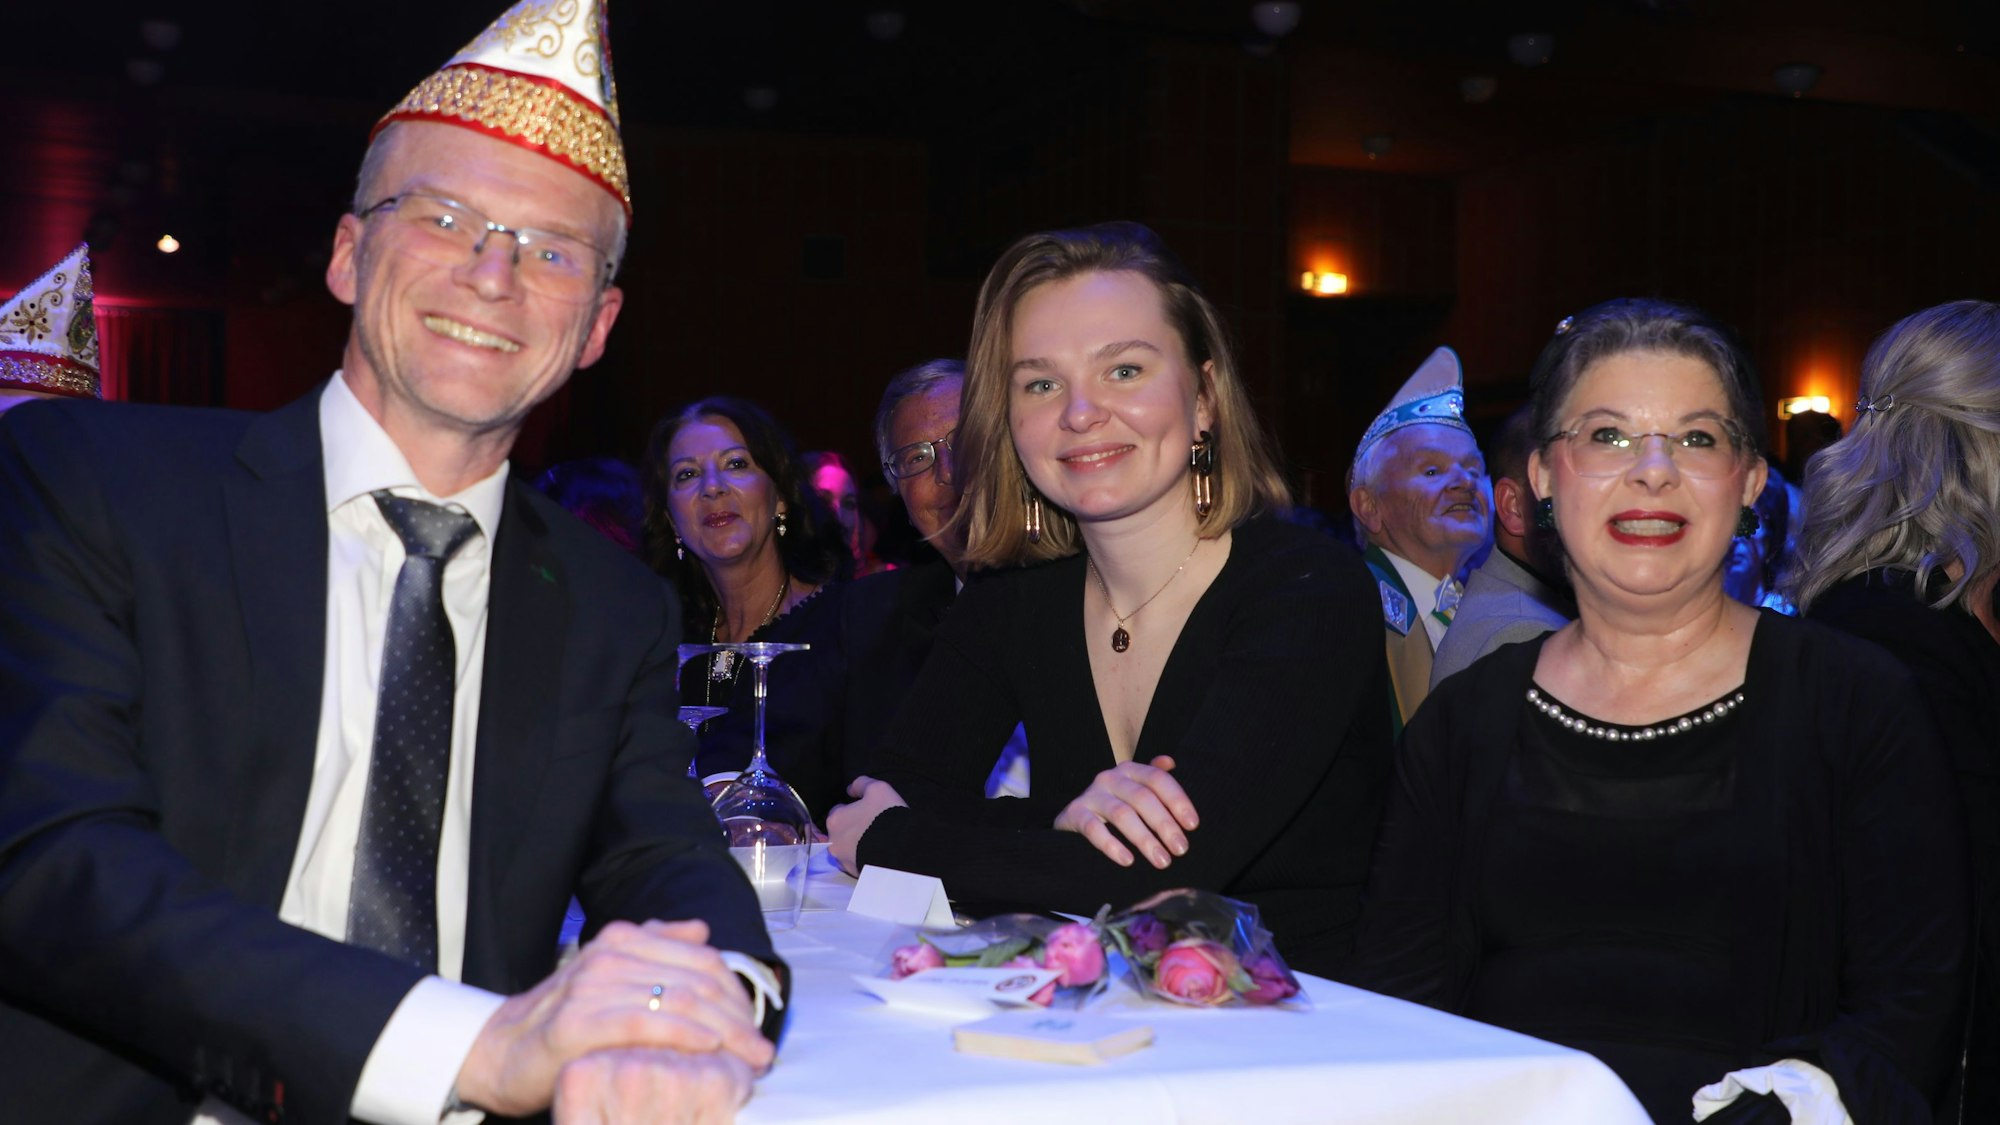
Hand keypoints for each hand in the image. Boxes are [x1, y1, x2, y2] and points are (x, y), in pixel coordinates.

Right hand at [455, 919, 773, 1116]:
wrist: (501, 1052)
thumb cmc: (566, 1022)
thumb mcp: (612, 978)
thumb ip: (655, 948)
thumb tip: (701, 930)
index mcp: (623, 939)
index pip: (701, 959)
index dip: (737, 993)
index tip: (757, 1026)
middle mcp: (610, 954)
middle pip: (697, 980)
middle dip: (738, 1018)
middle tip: (762, 1051)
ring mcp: (592, 986)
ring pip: (679, 1001)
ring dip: (724, 1034)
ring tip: (750, 1061)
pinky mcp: (578, 1021)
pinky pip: (646, 1024)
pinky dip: (685, 1037)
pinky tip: (709, 1051)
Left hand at [826, 775, 906, 875]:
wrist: (899, 850)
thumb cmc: (885, 816)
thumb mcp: (878, 789)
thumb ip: (861, 784)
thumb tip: (850, 789)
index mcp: (835, 820)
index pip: (839, 811)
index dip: (853, 809)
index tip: (867, 811)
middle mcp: (833, 842)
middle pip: (842, 831)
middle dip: (853, 828)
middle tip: (873, 826)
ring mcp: (843, 860)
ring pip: (848, 848)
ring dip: (858, 844)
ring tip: (877, 841)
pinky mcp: (855, 874)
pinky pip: (857, 862)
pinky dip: (864, 857)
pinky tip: (878, 853)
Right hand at [1053, 755, 1198, 868]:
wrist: (1074, 818)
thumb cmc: (1114, 805)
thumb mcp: (1134, 789)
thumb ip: (1154, 778)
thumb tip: (1171, 762)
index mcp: (1129, 769)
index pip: (1157, 779)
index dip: (1177, 800)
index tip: (1192, 825)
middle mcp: (1109, 778)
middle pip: (1142, 797)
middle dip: (1165, 824)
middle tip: (1181, 849)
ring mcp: (1090, 794)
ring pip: (1121, 814)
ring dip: (1144, 839)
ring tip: (1162, 861)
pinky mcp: (1074, 814)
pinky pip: (1093, 829)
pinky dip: (1111, 845)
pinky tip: (1128, 860)